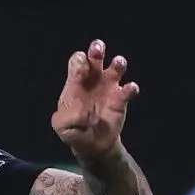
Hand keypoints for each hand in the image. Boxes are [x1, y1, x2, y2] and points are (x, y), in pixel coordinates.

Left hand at [51, 39, 138, 166]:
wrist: (93, 145)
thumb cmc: (75, 131)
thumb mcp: (62, 128)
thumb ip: (65, 119)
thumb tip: (79, 113)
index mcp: (76, 82)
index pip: (77, 61)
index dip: (79, 62)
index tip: (81, 72)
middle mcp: (93, 79)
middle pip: (95, 55)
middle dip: (97, 49)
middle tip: (98, 50)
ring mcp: (108, 87)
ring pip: (116, 66)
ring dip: (118, 62)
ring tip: (118, 65)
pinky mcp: (121, 99)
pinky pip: (129, 89)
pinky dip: (131, 88)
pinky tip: (129, 90)